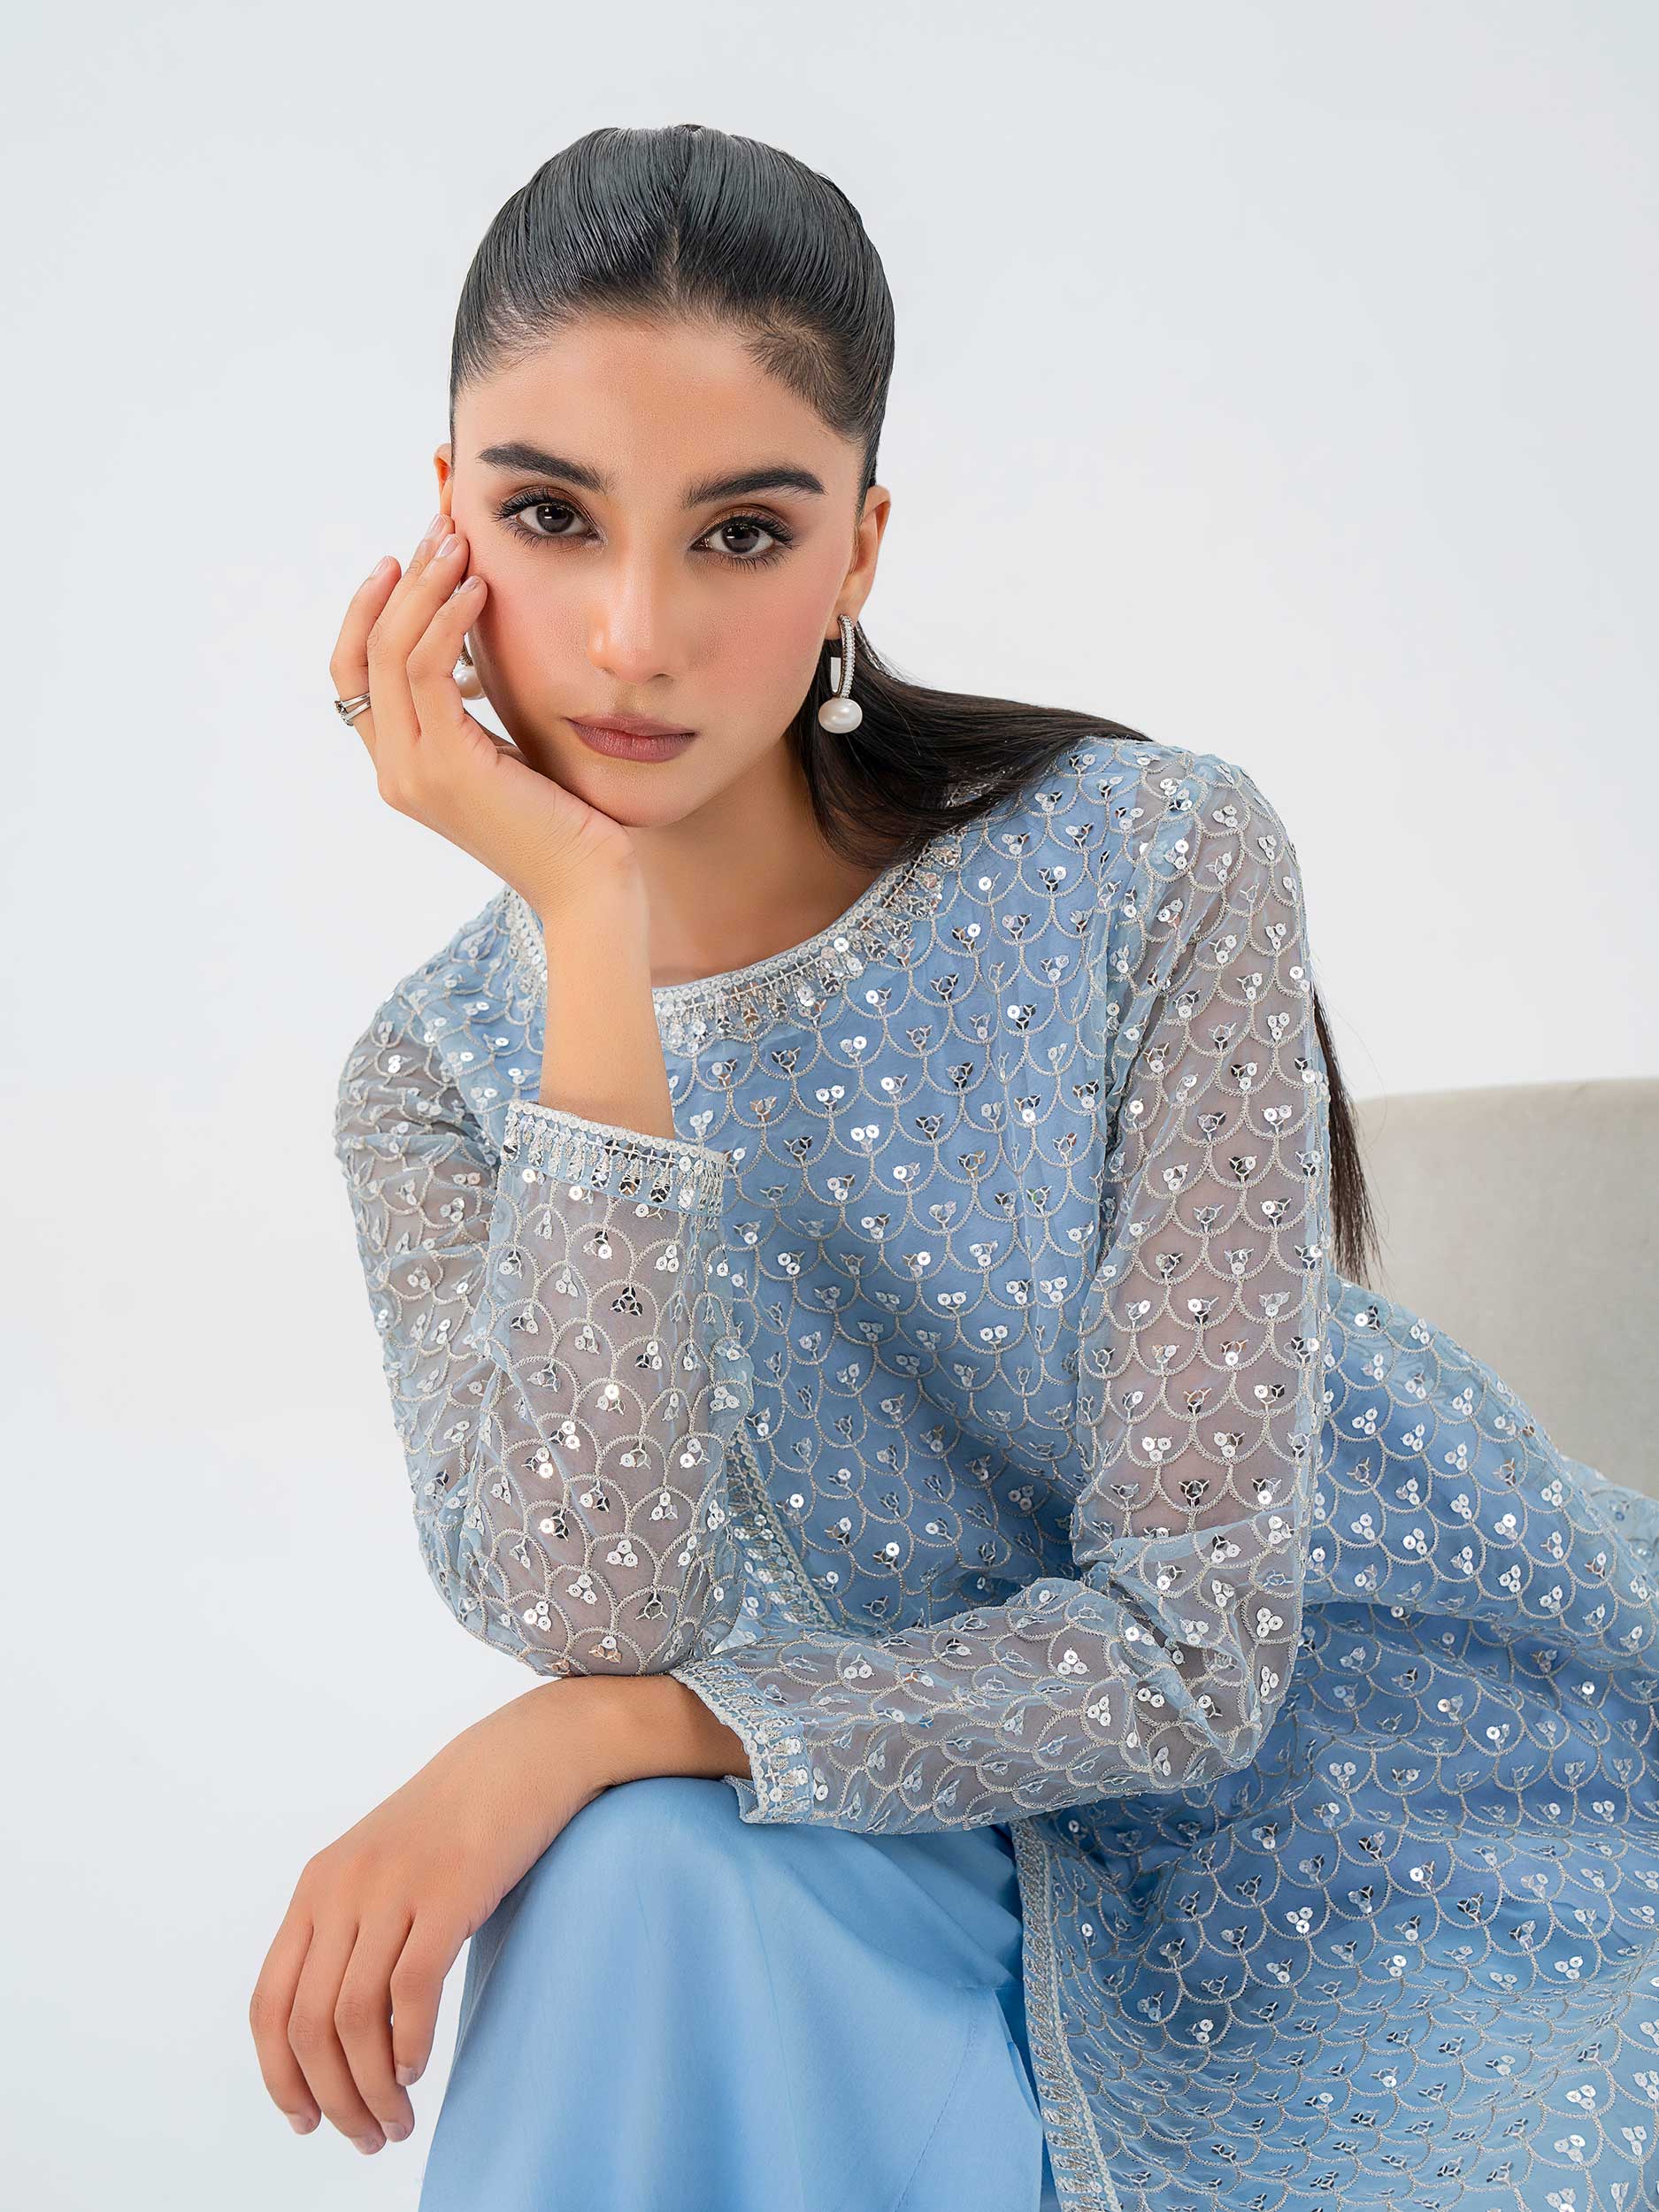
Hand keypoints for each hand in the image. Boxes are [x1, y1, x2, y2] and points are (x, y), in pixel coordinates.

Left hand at [249, 1678, 615, 2154]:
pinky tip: (421, 2067)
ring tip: (397, 2121)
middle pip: (310, 2026)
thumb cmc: (458, 1819)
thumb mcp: (382, 1867)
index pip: (270, 2003)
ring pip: (355, 2021)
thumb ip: (352, 1931)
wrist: (523, 1754)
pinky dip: (410, 2047)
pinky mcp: (449, 1891)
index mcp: (317, 1887)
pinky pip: (410, 1992)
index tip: (306, 2121)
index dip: (279, 2075)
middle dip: (332, 2099)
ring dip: (372, 2090)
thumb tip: (340, 2033)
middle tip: (366, 2137)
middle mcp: (343, 1888)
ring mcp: (394, 1888)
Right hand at [331, 510, 639, 910]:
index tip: (406, 557)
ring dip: (423, 586)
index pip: (355, 672)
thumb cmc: (567, 820)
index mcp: (402, 766)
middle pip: (360, 651)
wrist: (591, 886)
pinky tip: (479, 590)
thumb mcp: (510, 752)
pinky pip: (428, 670)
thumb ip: (476, 710)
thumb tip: (474, 642)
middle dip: (397, 581)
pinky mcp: (447, 767)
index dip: (370, 608)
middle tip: (437, 529)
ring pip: (390, 651)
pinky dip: (447, 620)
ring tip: (460, 544)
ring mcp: (414, 772)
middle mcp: (394, 771)